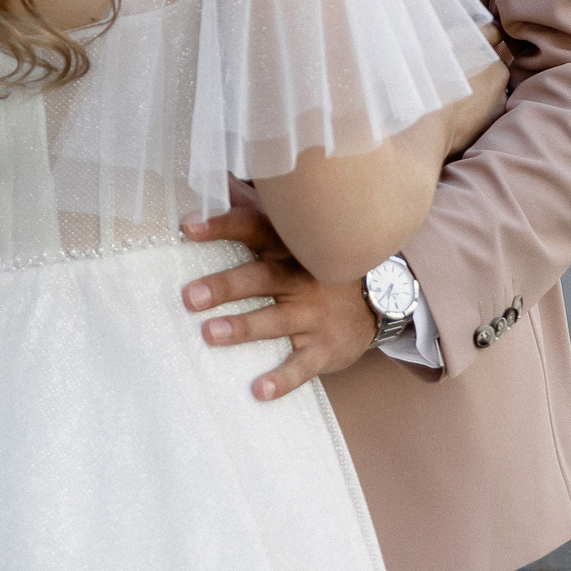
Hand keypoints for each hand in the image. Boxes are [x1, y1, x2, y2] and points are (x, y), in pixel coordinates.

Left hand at [181, 206, 378, 400]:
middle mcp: (304, 278)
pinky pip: (303, 365)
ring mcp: (315, 314)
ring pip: (278, 320)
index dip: (223, 226)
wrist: (382, 299)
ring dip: (244, 327)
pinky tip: (258, 391)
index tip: (189, 227)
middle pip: (262, 278)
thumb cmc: (319, 266)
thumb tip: (218, 179)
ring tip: (210, 334)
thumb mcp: (296, 237)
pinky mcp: (325, 348)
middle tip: (189, 296)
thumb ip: (256, 211)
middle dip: (226, 285)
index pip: (256, 230)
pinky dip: (282, 379)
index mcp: (291, 249)